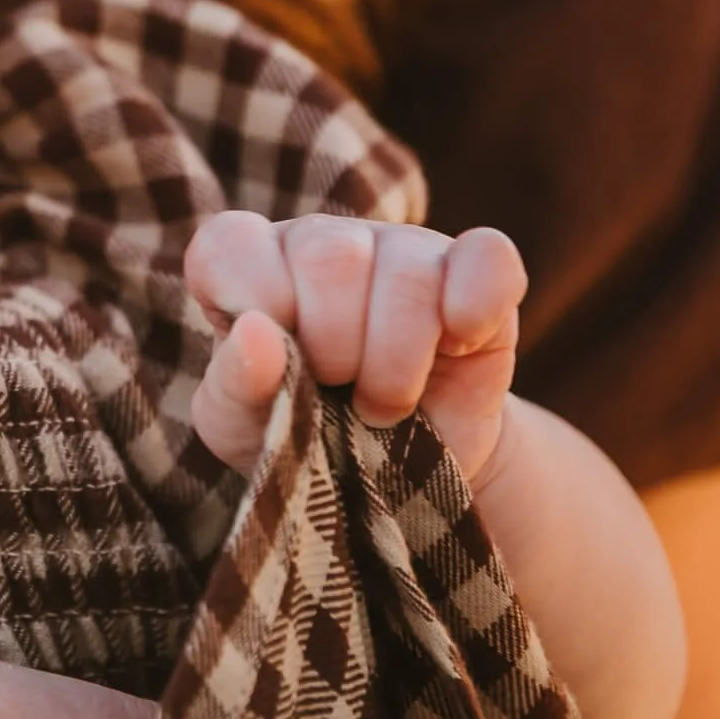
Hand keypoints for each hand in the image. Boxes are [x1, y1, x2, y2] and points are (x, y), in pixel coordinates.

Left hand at [184, 212, 526, 481]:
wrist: (393, 479)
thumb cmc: (301, 436)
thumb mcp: (244, 427)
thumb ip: (237, 382)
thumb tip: (255, 332)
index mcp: (249, 262)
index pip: (231, 245)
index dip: (256, 308)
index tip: (280, 363)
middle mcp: (322, 239)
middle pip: (328, 257)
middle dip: (334, 347)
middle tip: (340, 390)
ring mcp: (403, 247)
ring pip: (407, 271)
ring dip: (397, 360)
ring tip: (386, 401)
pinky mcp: (474, 271)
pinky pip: (488, 257)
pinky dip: (477, 304)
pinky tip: (460, 345)